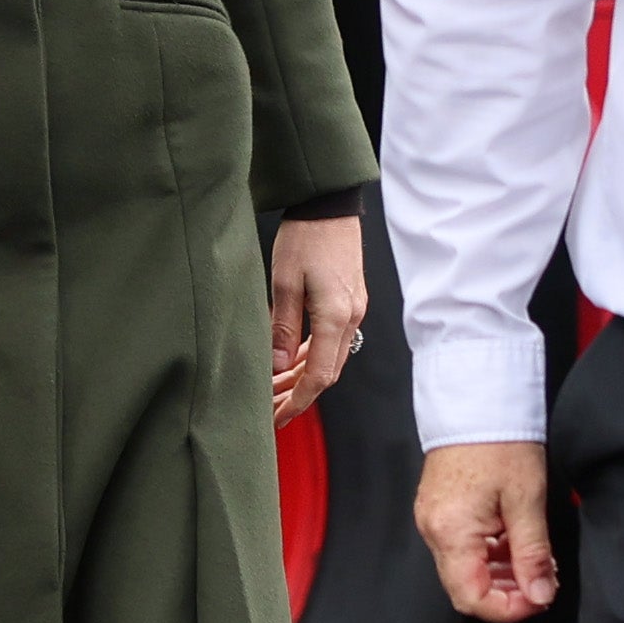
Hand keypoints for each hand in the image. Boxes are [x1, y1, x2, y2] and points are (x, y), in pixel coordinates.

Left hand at [269, 215, 367, 428]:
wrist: (329, 205)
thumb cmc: (305, 237)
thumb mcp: (284, 281)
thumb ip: (282, 327)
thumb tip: (277, 368)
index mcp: (336, 316)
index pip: (319, 376)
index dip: (297, 402)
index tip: (276, 418)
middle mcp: (351, 318)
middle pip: (326, 372)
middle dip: (297, 395)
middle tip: (269, 410)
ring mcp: (353, 310)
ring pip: (329, 358)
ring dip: (303, 376)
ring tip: (273, 389)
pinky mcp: (349, 301)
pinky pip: (331, 340)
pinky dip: (311, 355)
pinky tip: (291, 360)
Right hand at [416, 442, 560, 622]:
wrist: (478, 396)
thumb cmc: (500, 440)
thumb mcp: (527, 500)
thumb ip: (533, 555)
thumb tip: (540, 595)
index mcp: (451, 532)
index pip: (472, 599)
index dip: (508, 609)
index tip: (539, 599)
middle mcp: (433, 530)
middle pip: (466, 587)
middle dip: (508, 593)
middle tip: (543, 580)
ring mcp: (432, 518)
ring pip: (465, 568)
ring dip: (501, 574)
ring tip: (535, 559)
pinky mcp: (439, 508)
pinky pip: (461, 546)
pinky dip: (489, 553)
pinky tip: (515, 541)